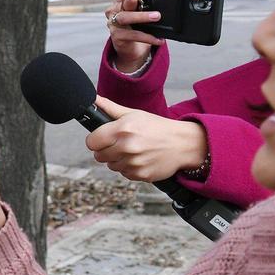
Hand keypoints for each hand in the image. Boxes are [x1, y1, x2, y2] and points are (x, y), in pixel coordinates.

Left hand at [86, 97, 207, 181]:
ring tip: (134, 150)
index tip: (104, 138)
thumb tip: (93, 100)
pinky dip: (129, 168)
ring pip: (111, 166)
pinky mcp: (140, 175)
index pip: (91, 142)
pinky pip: (124, 173)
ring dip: (118, 160)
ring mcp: (134, 162)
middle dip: (107, 150)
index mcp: (123, 129)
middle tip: (121, 143)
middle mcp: (127, 147)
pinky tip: (141, 159)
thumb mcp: (134, 114)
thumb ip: (110, 108)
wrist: (183, 143)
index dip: (96, 140)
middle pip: (98, 156)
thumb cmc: (157, 127)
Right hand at [105, 0, 164, 70]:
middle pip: (124, 4)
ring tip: (156, 16)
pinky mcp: (117, 37)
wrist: (131, 48)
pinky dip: (147, 37)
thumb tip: (162, 1)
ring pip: (124, 18)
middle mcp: (115, 12)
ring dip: (141, 16)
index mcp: (121, 3)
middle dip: (135, 1)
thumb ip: (147, 7)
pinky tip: (157, 38)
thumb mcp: (141, 14)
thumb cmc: (136, 27)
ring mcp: (114, 24)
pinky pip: (132, 35)